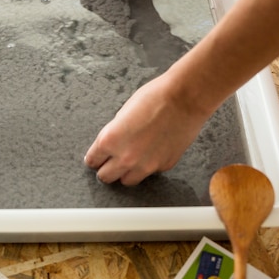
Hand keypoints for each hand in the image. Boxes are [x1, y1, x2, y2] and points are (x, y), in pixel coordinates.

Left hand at [84, 72, 208, 185]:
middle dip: (106, 168)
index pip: (93, 160)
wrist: (185, 98)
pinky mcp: (164, 166)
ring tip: (130, 159)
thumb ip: (114, 133)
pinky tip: (152, 151)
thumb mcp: (123, 112)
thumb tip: (112, 143)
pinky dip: (147, 165)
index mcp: (110, 140)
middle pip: (106, 177)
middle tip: (110, 161)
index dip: (94, 157)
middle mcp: (126, 157)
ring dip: (125, 172)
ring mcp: (146, 165)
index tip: (96, 157)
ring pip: (127, 181)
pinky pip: (149, 172)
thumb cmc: (155, 97)